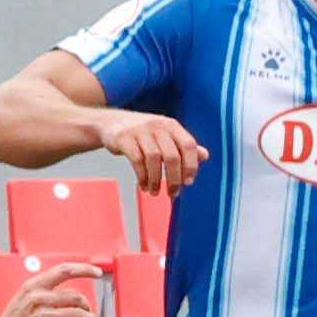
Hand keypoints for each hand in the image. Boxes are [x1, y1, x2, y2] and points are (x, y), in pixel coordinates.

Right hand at [0, 260, 116, 316]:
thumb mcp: (22, 302)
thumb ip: (42, 295)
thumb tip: (69, 296)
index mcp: (32, 287)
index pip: (64, 271)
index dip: (84, 269)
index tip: (97, 272)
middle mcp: (37, 299)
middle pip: (76, 297)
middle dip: (87, 306)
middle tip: (89, 314)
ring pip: (79, 315)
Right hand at [89, 108, 205, 192]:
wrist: (112, 123)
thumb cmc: (144, 134)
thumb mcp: (165, 136)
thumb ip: (184, 146)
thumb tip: (205, 156)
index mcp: (171, 125)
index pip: (188, 145)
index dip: (191, 165)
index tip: (188, 182)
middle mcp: (157, 125)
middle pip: (172, 155)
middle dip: (174, 178)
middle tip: (173, 194)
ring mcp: (140, 131)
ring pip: (153, 159)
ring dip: (156, 180)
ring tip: (155, 192)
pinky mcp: (124, 138)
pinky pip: (136, 160)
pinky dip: (142, 177)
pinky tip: (144, 186)